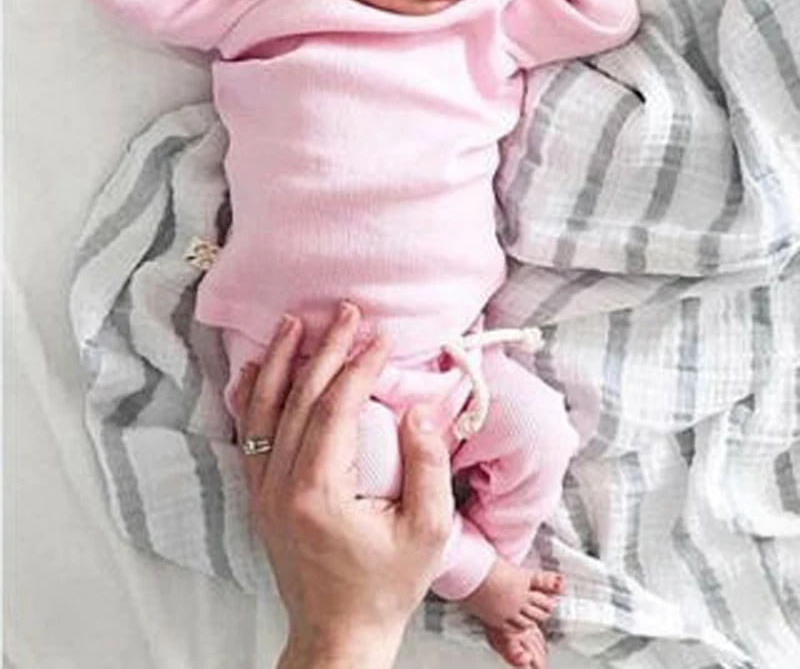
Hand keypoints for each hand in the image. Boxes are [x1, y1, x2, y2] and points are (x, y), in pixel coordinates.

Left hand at [235, 303, 454, 667]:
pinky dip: (251, 397)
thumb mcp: (427, 531)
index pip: (337, 408)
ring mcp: (263, 491)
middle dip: (325, 349)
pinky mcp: (260, 497)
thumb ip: (427, 465)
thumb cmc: (386, 586)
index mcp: (319, 491)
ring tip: (293, 323)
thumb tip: (417, 410)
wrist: (340, 633)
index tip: (381, 338)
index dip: (360, 366)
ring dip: (280, 362)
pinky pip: (248, 436)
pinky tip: (253, 371)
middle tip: (345, 312)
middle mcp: (281, 485)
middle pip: (300, 398)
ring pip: (264, 410)